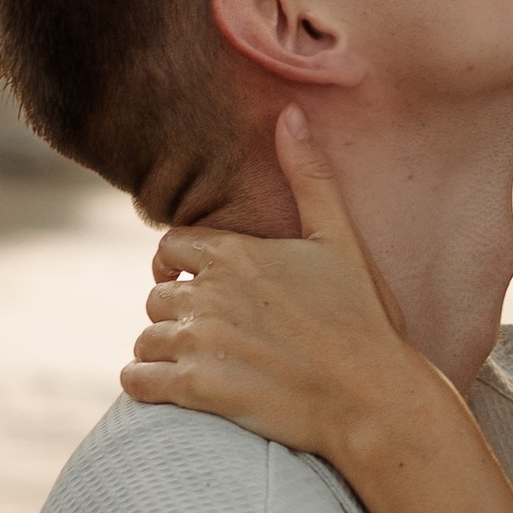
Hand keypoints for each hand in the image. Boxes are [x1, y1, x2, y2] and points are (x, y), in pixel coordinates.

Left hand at [122, 108, 446, 474]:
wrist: (375, 400)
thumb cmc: (365, 321)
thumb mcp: (341, 240)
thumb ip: (310, 177)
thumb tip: (291, 113)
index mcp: (238, 252)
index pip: (170, 247)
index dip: (177, 266)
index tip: (191, 284)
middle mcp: (212, 291)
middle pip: (156, 296)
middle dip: (175, 313)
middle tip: (206, 333)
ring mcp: (202, 340)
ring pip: (146, 338)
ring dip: (163, 350)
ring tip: (197, 364)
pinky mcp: (197, 388)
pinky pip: (138, 379)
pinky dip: (145, 384)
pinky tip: (171, 389)